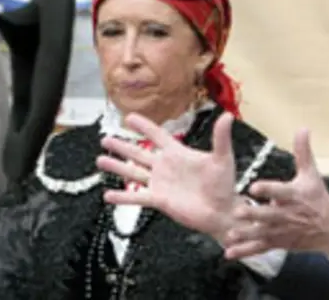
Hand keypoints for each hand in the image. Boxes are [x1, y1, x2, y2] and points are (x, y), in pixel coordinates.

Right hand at [96, 112, 238, 240]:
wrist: (222, 211)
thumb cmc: (224, 185)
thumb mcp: (222, 158)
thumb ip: (221, 138)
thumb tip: (228, 116)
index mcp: (178, 154)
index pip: (158, 136)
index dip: (144, 126)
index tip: (129, 117)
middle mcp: (166, 167)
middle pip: (139, 153)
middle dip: (122, 146)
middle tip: (105, 139)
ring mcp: (161, 184)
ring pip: (134, 172)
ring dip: (117, 167)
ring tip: (100, 160)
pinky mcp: (159, 200)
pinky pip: (137, 197)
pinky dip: (123, 196)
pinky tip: (108, 195)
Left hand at [223, 128, 328, 259]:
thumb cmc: (317, 198)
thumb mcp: (312, 173)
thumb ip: (303, 152)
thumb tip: (303, 128)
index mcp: (293, 196)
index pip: (280, 192)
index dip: (268, 189)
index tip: (254, 186)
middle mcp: (286, 215)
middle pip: (268, 215)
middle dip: (254, 214)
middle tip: (238, 211)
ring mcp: (281, 231)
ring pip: (261, 233)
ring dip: (246, 234)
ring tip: (231, 234)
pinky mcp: (277, 242)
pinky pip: (259, 248)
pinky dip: (245, 251)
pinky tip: (230, 252)